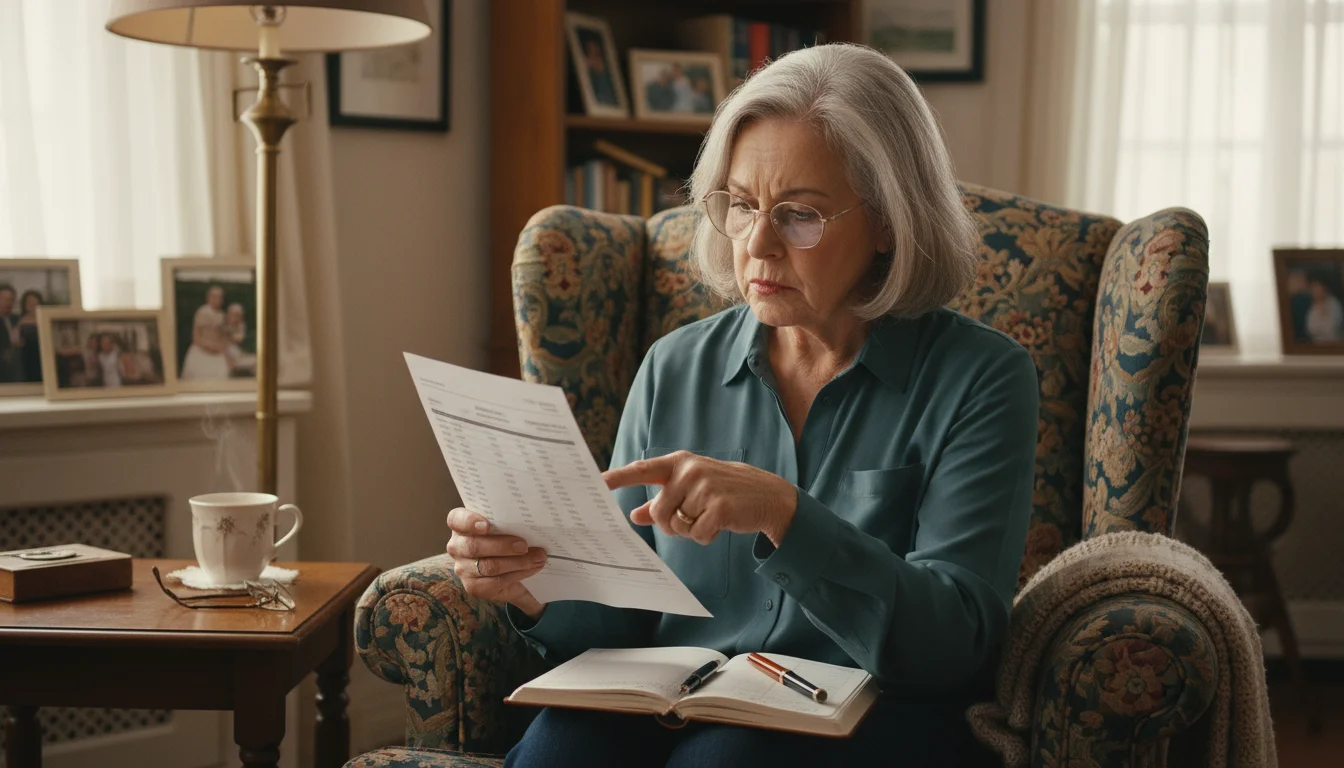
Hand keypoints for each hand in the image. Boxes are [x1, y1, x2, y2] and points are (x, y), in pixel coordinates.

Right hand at [446, 507, 546, 618]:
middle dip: (502, 546)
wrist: (512, 569)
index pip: (456, 520)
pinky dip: (517, 574)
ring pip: (488, 566)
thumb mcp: (506, 528)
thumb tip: (532, 519)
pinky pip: (495, 582)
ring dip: (517, 562)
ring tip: (537, 558)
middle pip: (474, 546)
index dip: (469, 521)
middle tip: (524, 546)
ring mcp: (462, 568)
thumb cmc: (507, 540)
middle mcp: (456, 547)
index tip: (487, 525)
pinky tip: (531, 569)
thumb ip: (509, 522)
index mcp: (460, 526)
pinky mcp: (473, 586)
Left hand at [603, 451, 797, 546]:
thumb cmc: (723, 491)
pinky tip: (720, 524)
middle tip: (694, 515)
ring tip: (710, 516)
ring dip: (691, 530)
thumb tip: (634, 515)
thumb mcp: (691, 489)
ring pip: (677, 526)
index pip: (640, 470)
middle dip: (672, 523)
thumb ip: (661, 501)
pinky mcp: (719, 506)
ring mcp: (705, 487)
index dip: (616, 477)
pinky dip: (707, 537)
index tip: (594, 483)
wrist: (767, 495)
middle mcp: (689, 470)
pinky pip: (697, 535)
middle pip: (658, 512)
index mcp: (678, 463)